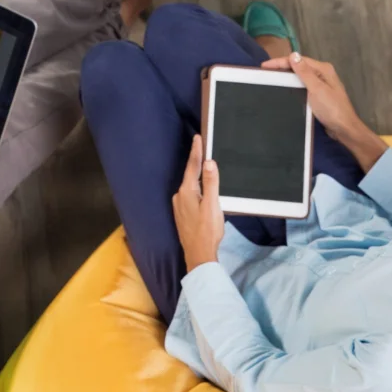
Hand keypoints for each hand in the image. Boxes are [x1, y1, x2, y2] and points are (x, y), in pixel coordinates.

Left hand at [172, 135, 224, 271]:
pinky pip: (190, 194)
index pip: (193, 166)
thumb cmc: (207, 230)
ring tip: (205, 164)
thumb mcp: (212, 205)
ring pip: (190, 185)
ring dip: (198, 175)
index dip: (197, 151)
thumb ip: (211, 183)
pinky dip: (197, 187)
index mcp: (186, 192)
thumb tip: (209, 163)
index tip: (198, 137)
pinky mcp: (182, 213)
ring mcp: (179, 205)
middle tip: (203, 146)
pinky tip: (202, 188)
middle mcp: (179, 196)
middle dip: (197, 161)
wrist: (198, 253)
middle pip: (190, 174)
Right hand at [260, 52, 363, 138]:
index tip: (264, 66)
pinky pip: (302, 86)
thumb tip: (293, 54)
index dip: (280, 61)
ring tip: (270, 79)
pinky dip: (292, 85)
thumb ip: (305, 72)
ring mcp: (321, 84)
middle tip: (264, 72)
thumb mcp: (317, 89)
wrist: (343, 128)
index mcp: (323, 69)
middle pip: (299, 67)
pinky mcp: (318, 94)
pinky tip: (284, 89)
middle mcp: (322, 74)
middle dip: (282, 67)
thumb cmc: (331, 108)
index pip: (298, 60)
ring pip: (300, 76)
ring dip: (286, 76)